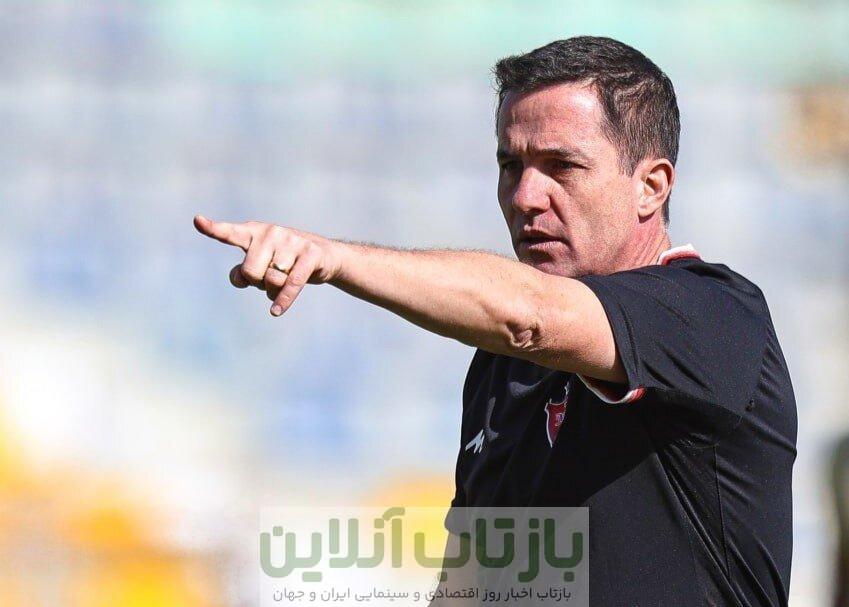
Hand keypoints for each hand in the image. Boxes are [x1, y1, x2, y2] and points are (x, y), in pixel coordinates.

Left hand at [193, 215, 340, 315]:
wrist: (324, 256)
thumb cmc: (285, 261)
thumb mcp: (262, 264)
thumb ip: (243, 272)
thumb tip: (240, 278)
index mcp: (255, 232)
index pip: (231, 233)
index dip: (213, 229)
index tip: (198, 221)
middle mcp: (272, 232)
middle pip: (251, 272)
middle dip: (258, 283)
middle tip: (269, 278)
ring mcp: (292, 241)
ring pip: (273, 280)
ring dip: (276, 289)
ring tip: (285, 280)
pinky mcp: (310, 254)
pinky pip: (291, 283)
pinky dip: (283, 300)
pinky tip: (275, 311)